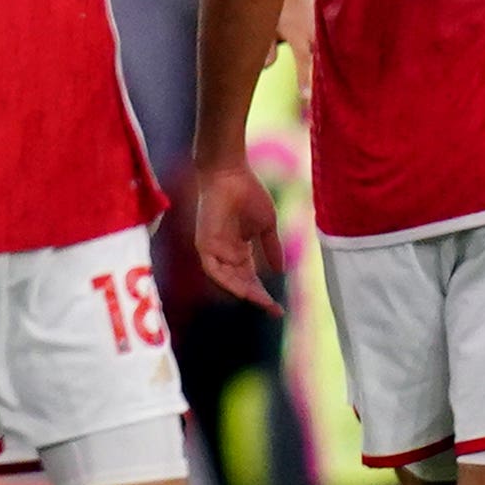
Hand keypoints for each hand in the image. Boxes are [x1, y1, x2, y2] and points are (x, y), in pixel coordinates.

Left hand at [191, 159, 280, 309]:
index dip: (263, 293)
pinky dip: (226, 279)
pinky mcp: (204, 244)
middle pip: (240, 283)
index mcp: (239, 250)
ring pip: (227, 280)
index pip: (250, 278)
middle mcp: (225, 254)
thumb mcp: (266, 226)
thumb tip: (281, 271)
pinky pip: (213, 269)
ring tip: (262, 301)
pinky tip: (242, 290)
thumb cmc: (248, 194)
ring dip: (244, 292)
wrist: (230, 174)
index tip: (279, 308)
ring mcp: (214, 250)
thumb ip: (271, 248)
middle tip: (273, 309)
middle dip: (256, 297)